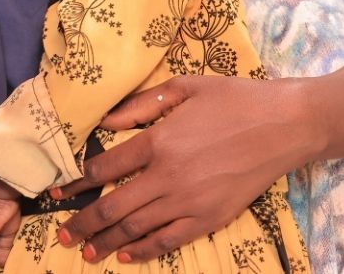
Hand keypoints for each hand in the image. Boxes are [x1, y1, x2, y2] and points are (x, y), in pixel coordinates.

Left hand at [50, 75, 315, 263]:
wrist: (286, 124)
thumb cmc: (233, 99)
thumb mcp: (183, 87)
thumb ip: (141, 104)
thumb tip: (105, 121)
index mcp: (159, 141)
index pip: (105, 168)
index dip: (77, 182)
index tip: (57, 192)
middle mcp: (168, 176)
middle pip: (114, 205)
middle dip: (84, 222)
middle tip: (62, 235)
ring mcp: (190, 201)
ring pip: (138, 228)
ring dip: (108, 241)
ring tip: (85, 251)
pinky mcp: (211, 218)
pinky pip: (170, 240)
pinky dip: (145, 250)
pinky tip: (127, 256)